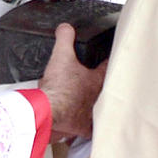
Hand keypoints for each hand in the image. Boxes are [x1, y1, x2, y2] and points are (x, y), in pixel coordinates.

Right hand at [38, 23, 107, 138]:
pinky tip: (82, 128)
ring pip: (99, 111)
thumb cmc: (58, 88)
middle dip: (103, 88)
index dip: (108, 62)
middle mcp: (98, 99)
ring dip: (96, 108)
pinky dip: (84, 128)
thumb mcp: (61, 56)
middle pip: (106, 92)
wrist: (49, 111)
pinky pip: (87, 130)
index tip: (108, 60)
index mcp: (97, 81)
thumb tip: (65, 27)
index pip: (109, 68)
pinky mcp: (81, 129)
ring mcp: (91, 116)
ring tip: (94, 106)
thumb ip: (65, 38)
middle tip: (100, 85)